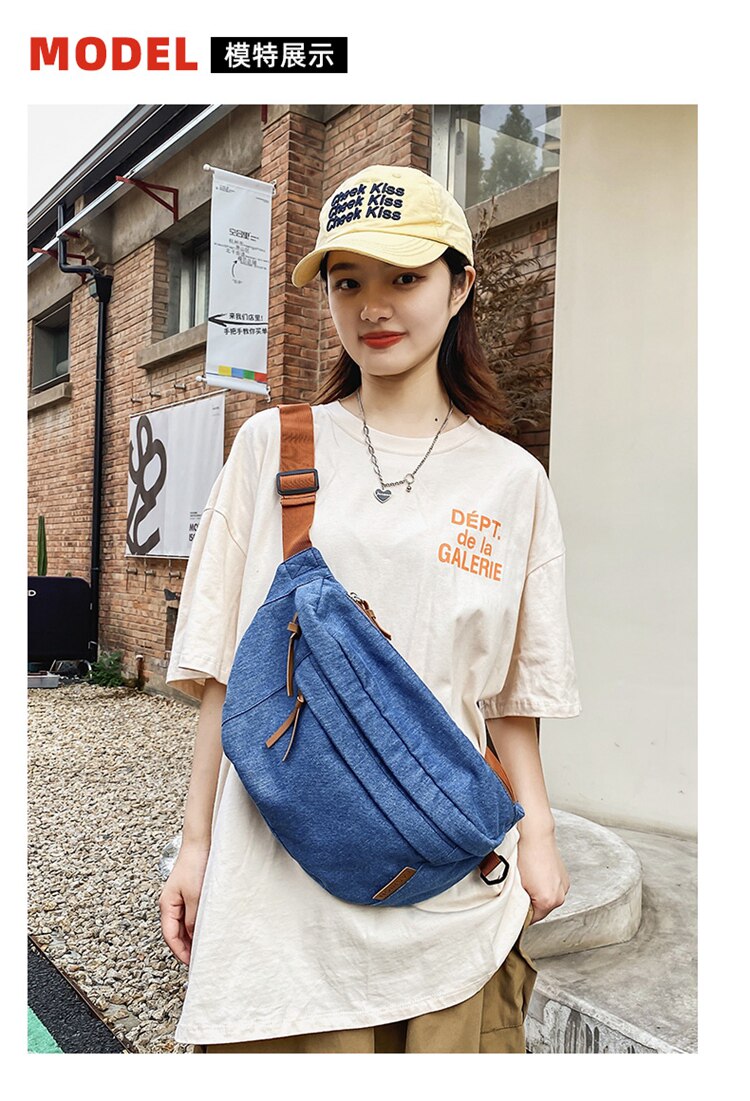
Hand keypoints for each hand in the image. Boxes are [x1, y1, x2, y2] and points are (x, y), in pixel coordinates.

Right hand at [159, 842, 209, 964]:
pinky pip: (192, 914)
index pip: (170, 936)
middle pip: (176, 932)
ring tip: (206, 947)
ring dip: (193, 936)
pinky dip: (198, 924)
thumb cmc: (195, 864)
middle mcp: (171, 903)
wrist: (202, 841)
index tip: (191, 964)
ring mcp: (181, 898)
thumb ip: (194, 919)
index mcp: (167, 905)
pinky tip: (208, 929)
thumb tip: (194, 937)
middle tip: (200, 959)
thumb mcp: (195, 896)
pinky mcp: (191, 892)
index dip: (180, 952)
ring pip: (185, 924)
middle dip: (186, 947)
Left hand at [516, 827, 569, 924]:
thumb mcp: (515, 883)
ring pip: (548, 899)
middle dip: (530, 903)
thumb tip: (515, 908)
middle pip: (541, 910)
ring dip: (538, 894)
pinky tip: (536, 874)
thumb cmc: (524, 854)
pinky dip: (545, 885)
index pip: (531, 920)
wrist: (534, 834)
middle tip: (518, 890)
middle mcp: (560, 895)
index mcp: (547, 900)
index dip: (521, 914)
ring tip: (528, 879)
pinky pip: (553, 888)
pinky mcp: (565, 877)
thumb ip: (517, 901)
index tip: (514, 907)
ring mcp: (564, 886)